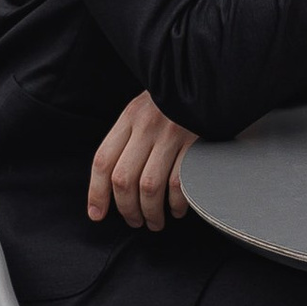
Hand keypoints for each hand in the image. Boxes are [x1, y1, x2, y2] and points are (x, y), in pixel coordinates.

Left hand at [89, 92, 195, 232]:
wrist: (210, 83)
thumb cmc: (175, 103)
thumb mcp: (145, 110)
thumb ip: (128, 138)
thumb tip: (112, 182)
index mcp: (129, 117)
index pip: (103, 160)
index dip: (97, 193)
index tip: (97, 214)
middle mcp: (147, 126)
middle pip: (124, 179)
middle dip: (126, 209)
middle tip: (133, 221)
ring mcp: (172, 135)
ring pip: (149, 187)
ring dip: (150, 212)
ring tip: (154, 222)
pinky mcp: (196, 144)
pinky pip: (179, 184)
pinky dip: (175, 204)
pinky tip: (176, 210)